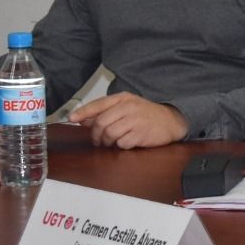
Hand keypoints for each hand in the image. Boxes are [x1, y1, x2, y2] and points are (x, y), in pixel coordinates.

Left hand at [68, 93, 187, 148]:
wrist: (172, 120)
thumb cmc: (146, 115)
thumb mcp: (127, 108)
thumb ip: (106, 112)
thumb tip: (83, 119)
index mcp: (123, 98)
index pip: (98, 104)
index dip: (83, 112)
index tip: (72, 119)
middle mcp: (129, 107)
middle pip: (101, 122)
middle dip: (97, 135)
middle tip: (99, 141)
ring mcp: (136, 119)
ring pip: (110, 133)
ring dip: (108, 142)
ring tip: (113, 143)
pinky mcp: (141, 133)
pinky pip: (122, 143)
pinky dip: (121, 146)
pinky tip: (128, 143)